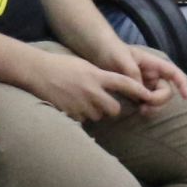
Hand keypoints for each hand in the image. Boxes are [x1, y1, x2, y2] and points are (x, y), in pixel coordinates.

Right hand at [17, 47, 132, 122]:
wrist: (37, 72)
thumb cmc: (60, 65)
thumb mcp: (84, 65)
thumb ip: (99, 76)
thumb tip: (110, 85)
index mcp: (97, 76)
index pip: (124, 83)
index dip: (138, 90)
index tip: (148, 95)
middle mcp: (93, 91)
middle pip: (114, 109)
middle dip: (111, 109)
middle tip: (102, 103)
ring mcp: (83, 104)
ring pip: (98, 116)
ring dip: (94, 112)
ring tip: (79, 101)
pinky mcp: (72, 114)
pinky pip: (83, 120)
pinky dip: (80, 116)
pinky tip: (70, 105)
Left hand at [114, 45, 186, 109]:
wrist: (99, 53)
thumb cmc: (112, 51)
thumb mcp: (122, 59)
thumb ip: (133, 73)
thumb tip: (142, 91)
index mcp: (153, 64)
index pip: (173, 73)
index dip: (182, 84)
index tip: (186, 97)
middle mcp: (153, 76)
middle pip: (167, 92)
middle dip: (159, 100)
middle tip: (144, 106)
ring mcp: (146, 85)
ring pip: (158, 100)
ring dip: (154, 107)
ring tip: (142, 111)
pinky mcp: (137, 93)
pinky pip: (147, 103)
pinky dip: (147, 109)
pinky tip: (138, 111)